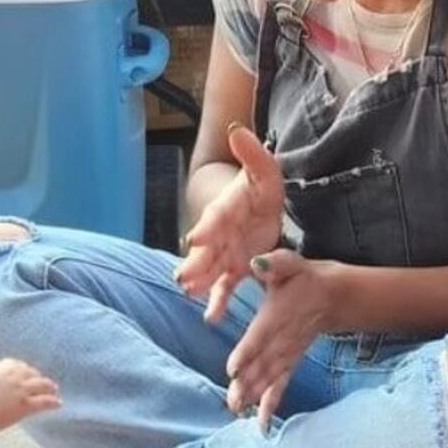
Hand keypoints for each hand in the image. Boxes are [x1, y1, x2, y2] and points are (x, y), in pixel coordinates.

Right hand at [0, 358, 60, 435]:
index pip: (16, 364)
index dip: (23, 369)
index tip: (26, 371)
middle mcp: (12, 377)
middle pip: (30, 373)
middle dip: (37, 376)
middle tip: (42, 381)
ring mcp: (20, 390)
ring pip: (41, 385)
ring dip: (49, 386)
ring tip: (55, 389)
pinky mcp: (24, 405)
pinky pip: (43, 401)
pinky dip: (53, 402)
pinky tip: (59, 404)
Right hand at [174, 124, 283, 323]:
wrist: (257, 204)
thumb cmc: (259, 187)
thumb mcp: (264, 169)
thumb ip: (252, 153)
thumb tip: (237, 130)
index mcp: (225, 209)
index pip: (214, 218)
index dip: (205, 228)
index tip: (196, 238)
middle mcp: (218, 233)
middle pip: (205, 249)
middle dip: (195, 262)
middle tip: (183, 276)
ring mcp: (223, 253)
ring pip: (209, 269)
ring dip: (199, 281)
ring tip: (188, 292)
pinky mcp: (233, 269)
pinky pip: (224, 287)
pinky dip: (218, 301)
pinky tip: (211, 317)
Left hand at [225, 250, 337, 427]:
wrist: (333, 296)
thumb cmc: (305, 277)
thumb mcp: (291, 263)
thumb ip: (275, 263)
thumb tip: (256, 264)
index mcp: (277, 314)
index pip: (261, 334)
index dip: (248, 351)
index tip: (233, 369)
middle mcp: (283, 338)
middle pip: (264, 363)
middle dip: (248, 382)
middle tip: (232, 400)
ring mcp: (288, 353)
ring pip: (271, 377)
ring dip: (255, 395)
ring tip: (237, 410)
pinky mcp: (291, 361)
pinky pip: (282, 384)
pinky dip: (272, 403)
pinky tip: (262, 424)